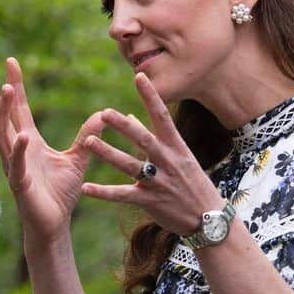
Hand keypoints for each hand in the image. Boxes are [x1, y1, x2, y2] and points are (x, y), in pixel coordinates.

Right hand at [0, 57, 104, 244]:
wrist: (54, 226)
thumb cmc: (60, 195)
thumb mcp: (78, 159)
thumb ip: (87, 136)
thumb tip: (103, 114)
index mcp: (29, 142)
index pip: (18, 109)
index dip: (15, 86)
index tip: (10, 62)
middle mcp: (17, 151)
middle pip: (1, 118)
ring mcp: (15, 167)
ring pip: (3, 136)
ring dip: (3, 113)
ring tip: (5, 91)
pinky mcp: (20, 185)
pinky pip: (17, 165)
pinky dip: (19, 151)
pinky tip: (22, 136)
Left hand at [80, 72, 222, 234]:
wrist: (208, 217)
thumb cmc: (191, 183)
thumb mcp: (179, 157)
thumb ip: (153, 137)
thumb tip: (129, 117)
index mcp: (176, 147)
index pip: (162, 116)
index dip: (150, 96)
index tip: (139, 76)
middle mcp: (167, 161)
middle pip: (143, 139)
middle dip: (124, 126)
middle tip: (104, 112)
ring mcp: (159, 181)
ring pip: (130, 165)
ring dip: (108, 153)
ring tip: (89, 142)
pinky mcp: (149, 201)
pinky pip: (122, 195)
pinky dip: (103, 192)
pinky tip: (85, 187)